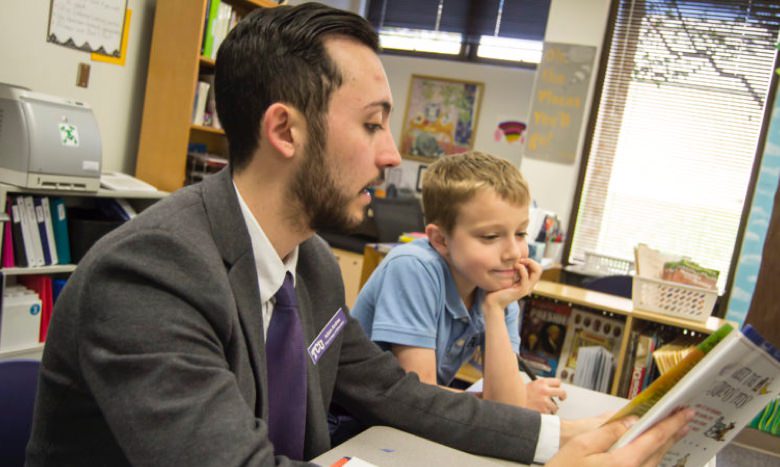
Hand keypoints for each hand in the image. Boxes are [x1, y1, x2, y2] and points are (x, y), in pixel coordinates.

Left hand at [484, 258, 542, 310]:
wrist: (492, 303)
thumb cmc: (496, 290)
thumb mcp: (506, 278)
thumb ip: (512, 272)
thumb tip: (512, 261)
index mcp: (527, 283)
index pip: (537, 269)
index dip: (530, 261)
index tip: (519, 260)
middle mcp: (529, 286)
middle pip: (539, 269)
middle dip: (531, 261)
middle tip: (520, 260)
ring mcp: (526, 288)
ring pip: (537, 272)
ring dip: (527, 263)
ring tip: (517, 263)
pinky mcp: (521, 290)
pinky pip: (526, 276)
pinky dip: (521, 268)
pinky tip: (514, 266)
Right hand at [525, 378, 566, 413]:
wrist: (513, 402)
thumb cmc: (521, 395)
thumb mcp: (531, 385)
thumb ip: (541, 386)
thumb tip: (551, 389)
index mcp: (541, 382)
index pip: (557, 381)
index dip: (558, 386)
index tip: (558, 389)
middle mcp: (544, 390)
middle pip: (562, 392)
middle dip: (563, 396)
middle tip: (561, 398)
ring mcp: (544, 401)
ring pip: (555, 407)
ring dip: (550, 409)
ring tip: (541, 408)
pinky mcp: (543, 410)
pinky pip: (549, 414)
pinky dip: (545, 415)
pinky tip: (538, 412)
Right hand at [547, 408, 694, 466]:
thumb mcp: (582, 445)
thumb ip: (609, 432)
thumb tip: (631, 421)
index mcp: (624, 462)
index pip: (655, 438)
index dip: (672, 423)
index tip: (685, 413)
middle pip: (660, 451)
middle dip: (673, 433)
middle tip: (685, 419)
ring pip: (655, 462)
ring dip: (665, 445)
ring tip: (674, 432)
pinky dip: (653, 457)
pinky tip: (653, 451)